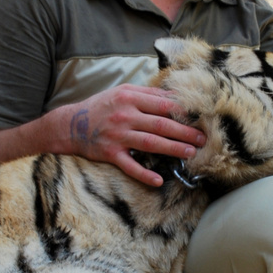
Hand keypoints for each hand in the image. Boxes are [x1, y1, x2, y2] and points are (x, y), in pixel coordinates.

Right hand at [60, 84, 205, 186]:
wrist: (70, 125)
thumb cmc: (101, 107)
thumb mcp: (122, 92)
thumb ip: (146, 95)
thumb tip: (174, 97)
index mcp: (130, 98)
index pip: (163, 104)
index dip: (183, 112)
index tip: (199, 118)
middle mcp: (125, 116)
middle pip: (161, 124)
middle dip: (184, 132)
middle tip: (202, 139)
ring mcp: (117, 136)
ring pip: (150, 143)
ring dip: (173, 149)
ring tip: (190, 153)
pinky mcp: (110, 153)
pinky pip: (130, 166)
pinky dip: (144, 174)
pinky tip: (158, 181)